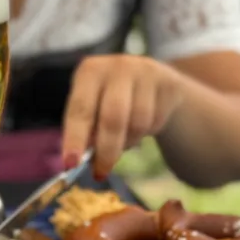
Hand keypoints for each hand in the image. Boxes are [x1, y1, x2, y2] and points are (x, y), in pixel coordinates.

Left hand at [61, 54, 182, 178]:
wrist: (152, 79)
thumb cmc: (110, 98)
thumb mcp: (93, 107)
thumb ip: (85, 130)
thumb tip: (78, 161)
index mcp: (90, 70)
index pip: (80, 109)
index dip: (74, 138)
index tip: (70, 164)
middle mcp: (118, 66)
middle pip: (113, 118)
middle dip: (106, 151)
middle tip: (100, 173)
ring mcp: (146, 72)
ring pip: (138, 124)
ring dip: (129, 142)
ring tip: (124, 138)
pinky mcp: (169, 83)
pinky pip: (156, 122)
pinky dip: (147, 132)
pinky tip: (143, 123)